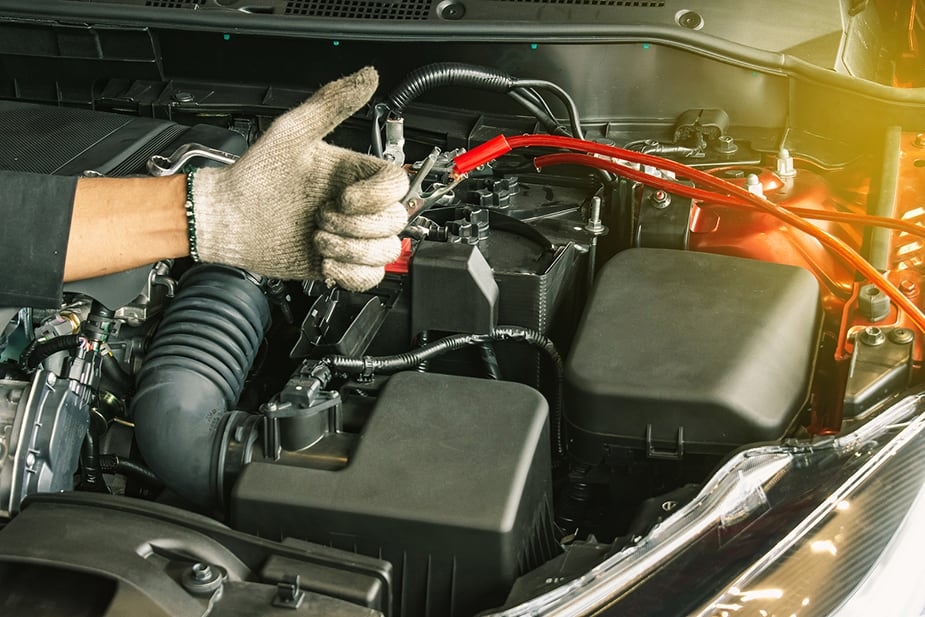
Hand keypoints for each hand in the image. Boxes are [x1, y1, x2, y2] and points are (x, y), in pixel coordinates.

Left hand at [190, 67, 408, 290]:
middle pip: (396, 220)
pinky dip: (351, 273)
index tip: (344, 197)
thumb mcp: (293, 132)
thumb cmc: (254, 177)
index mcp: (354, 173)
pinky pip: (372, 277)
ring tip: (319, 239)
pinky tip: (327, 260)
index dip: (375, 196)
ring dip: (351, 249)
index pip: (398, 184)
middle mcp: (358, 205)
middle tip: (322, 218)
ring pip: (386, 250)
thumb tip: (368, 76)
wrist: (228, 221)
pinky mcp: (341, 263)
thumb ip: (332, 103)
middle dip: (356, 226)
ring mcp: (351, 236)